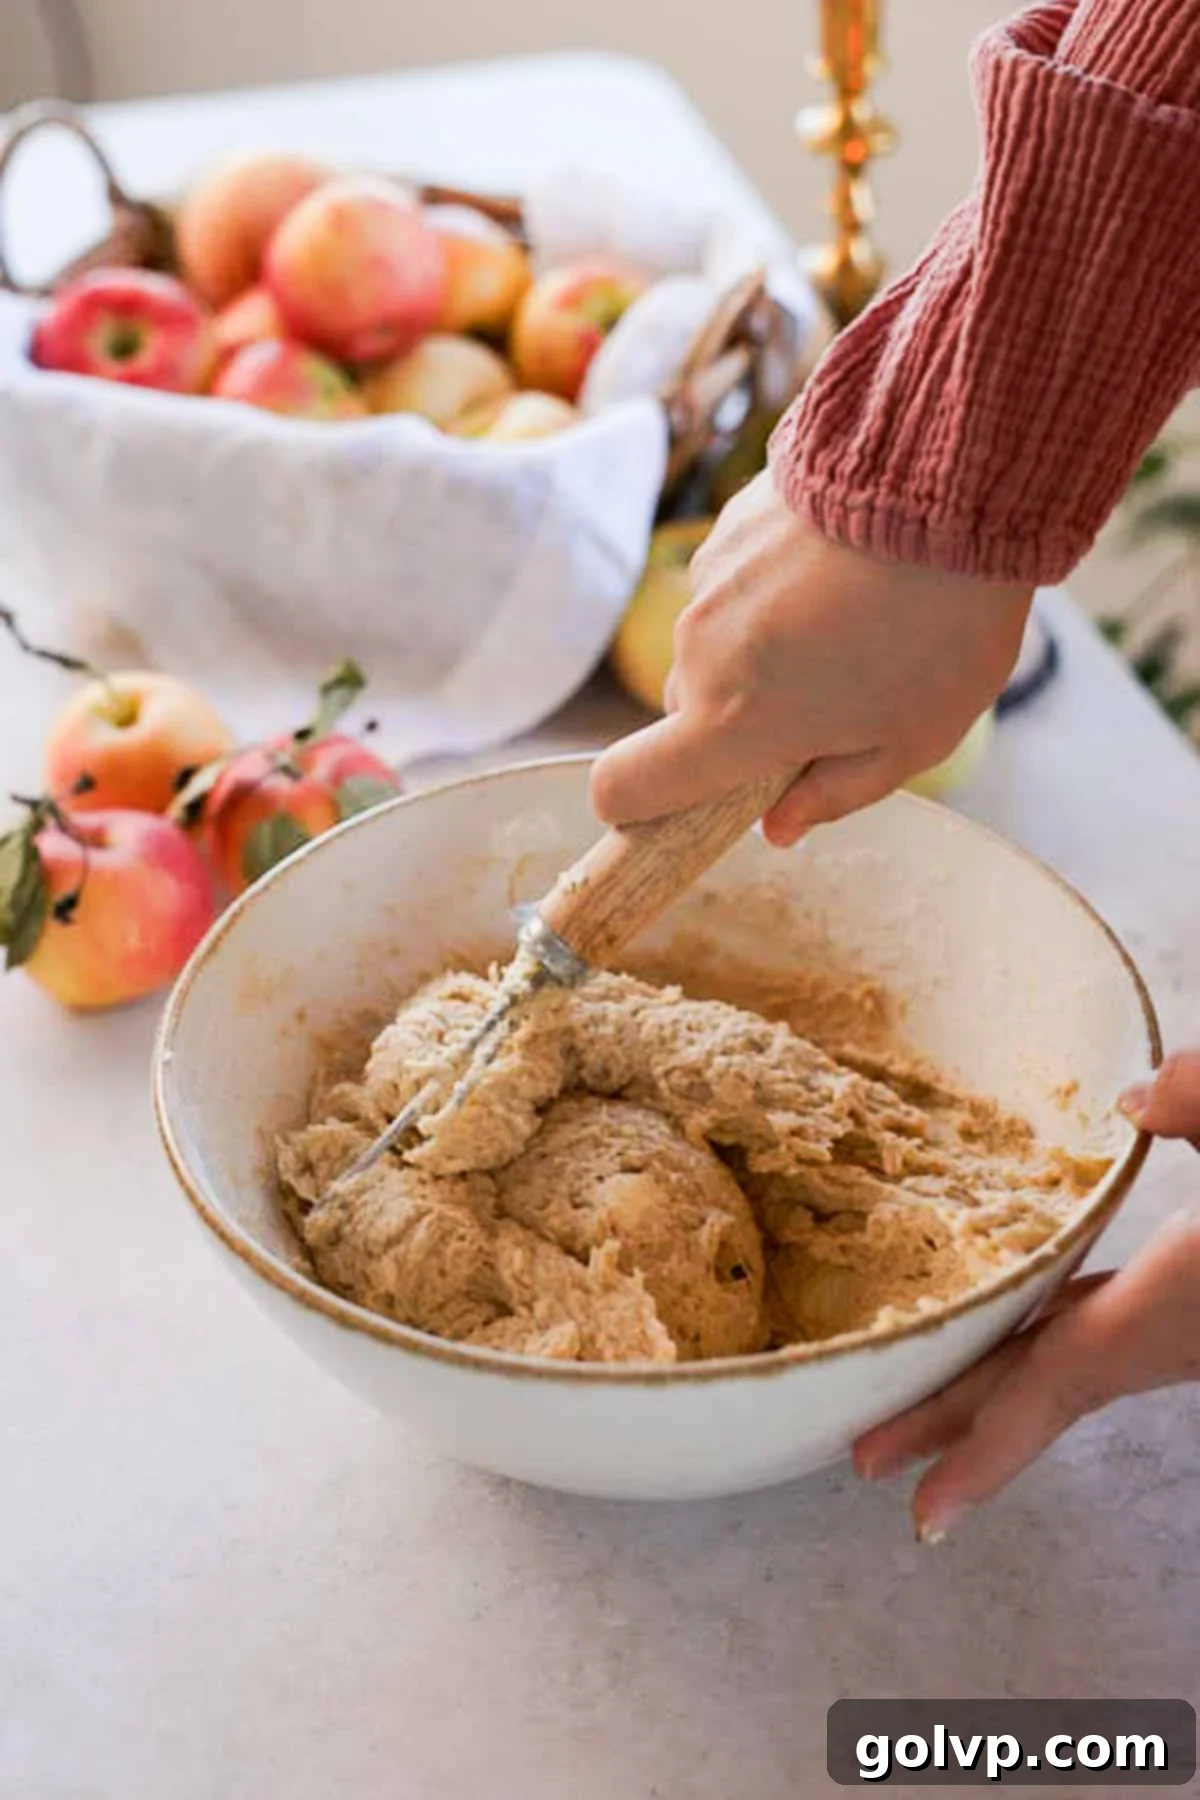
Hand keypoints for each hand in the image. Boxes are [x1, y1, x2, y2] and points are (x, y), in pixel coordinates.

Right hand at [591, 471, 1033, 843]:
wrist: (949, 480)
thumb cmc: (940, 627)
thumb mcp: (910, 742)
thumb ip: (833, 795)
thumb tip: (778, 826)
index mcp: (731, 726)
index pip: (622, 787)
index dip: (634, 808)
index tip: (681, 806)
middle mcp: (697, 657)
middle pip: (688, 716)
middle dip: (741, 722)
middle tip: (833, 703)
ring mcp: (705, 587)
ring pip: (713, 649)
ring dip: (762, 653)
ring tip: (855, 625)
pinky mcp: (725, 530)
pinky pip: (731, 590)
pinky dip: (770, 595)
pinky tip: (842, 574)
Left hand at [854, 1053, 1199, 1540]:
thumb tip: (1131, 1101)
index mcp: (1170, 1306)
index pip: (1051, 1384)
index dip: (977, 1447)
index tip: (912, 1512)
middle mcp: (1172, 1337)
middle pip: (1040, 1392)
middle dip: (953, 1428)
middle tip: (869, 1462)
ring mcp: (1189, 1336)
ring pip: (1075, 1370)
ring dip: (998, 1392)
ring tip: (929, 1405)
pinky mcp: (1199, 1317)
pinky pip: (1107, 1343)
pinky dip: (1052, 1352)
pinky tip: (1037, 1332)